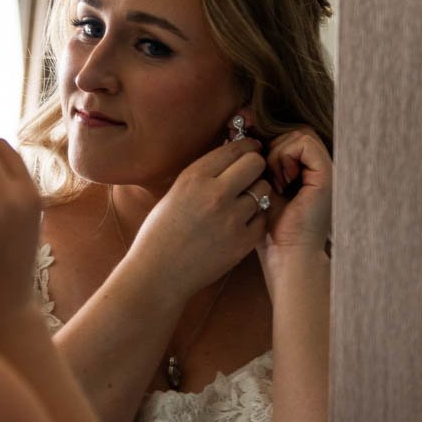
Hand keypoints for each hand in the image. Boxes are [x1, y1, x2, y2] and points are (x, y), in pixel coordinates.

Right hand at [128, 133, 270, 301]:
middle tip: (251, 174)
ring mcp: (231, 219)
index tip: (250, 149)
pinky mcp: (243, 242)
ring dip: (256, 193)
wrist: (157, 274)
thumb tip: (232, 155)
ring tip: (242, 203)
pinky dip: (255, 219)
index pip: (235, 148)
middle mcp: (215, 194)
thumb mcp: (176, 193)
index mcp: (194, 178)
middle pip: (256, 163)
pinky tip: (241, 223)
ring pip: (263, 190)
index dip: (247, 146)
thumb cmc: (161, 233)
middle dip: (256, 166)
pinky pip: (263, 218)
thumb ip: (204, 175)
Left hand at [259, 128, 332, 259]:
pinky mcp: (326, 174)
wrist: (287, 254)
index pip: (287, 137)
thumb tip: (236, 133)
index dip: (266, 140)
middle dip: (271, 147)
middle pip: (292, 132)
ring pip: (298, 133)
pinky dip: (286, 156)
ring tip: (274, 181)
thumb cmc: (270, 229)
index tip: (252, 155)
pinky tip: (281, 180)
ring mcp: (324, 170)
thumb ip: (257, 166)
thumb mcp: (261, 189)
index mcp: (303, 172)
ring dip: (277, 153)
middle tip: (264, 175)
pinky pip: (304, 143)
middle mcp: (316, 168)